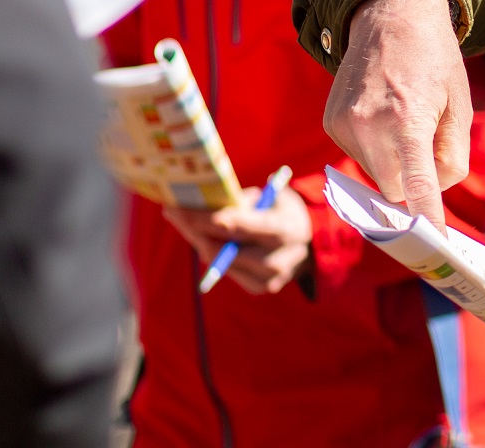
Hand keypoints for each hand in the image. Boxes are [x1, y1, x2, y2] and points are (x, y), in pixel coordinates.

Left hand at [164, 184, 312, 294]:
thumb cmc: (286, 211)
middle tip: (172, 212)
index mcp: (284, 230)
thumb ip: (243, 201)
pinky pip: (225, 269)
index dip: (206, 218)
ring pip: (219, 261)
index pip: (239, 226)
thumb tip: (205, 199)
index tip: (181, 208)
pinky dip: (211, 252)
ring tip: (181, 220)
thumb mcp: (273, 196)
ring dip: (198, 240)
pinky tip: (199, 236)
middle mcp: (276, 260)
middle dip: (194, 229)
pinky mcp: (259, 288)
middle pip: (223, 248)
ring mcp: (268, 279)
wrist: (312, 243)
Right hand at [322, 0, 473, 219]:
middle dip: (411, 181)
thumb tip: (434, 192)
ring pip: (374, 175)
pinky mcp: (330, 122)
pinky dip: (374, 148)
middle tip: (426, 145)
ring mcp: (344, 125)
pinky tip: (382, 115)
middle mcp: (369, 125)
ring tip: (403, 118)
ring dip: (392, 162)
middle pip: (393, 191)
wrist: (390, 16)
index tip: (434, 245)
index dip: (427, 219)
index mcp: (408, 120)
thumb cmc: (435, 61)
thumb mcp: (460, 105)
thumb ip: (452, 156)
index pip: (417, 187)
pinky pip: (357, 156)